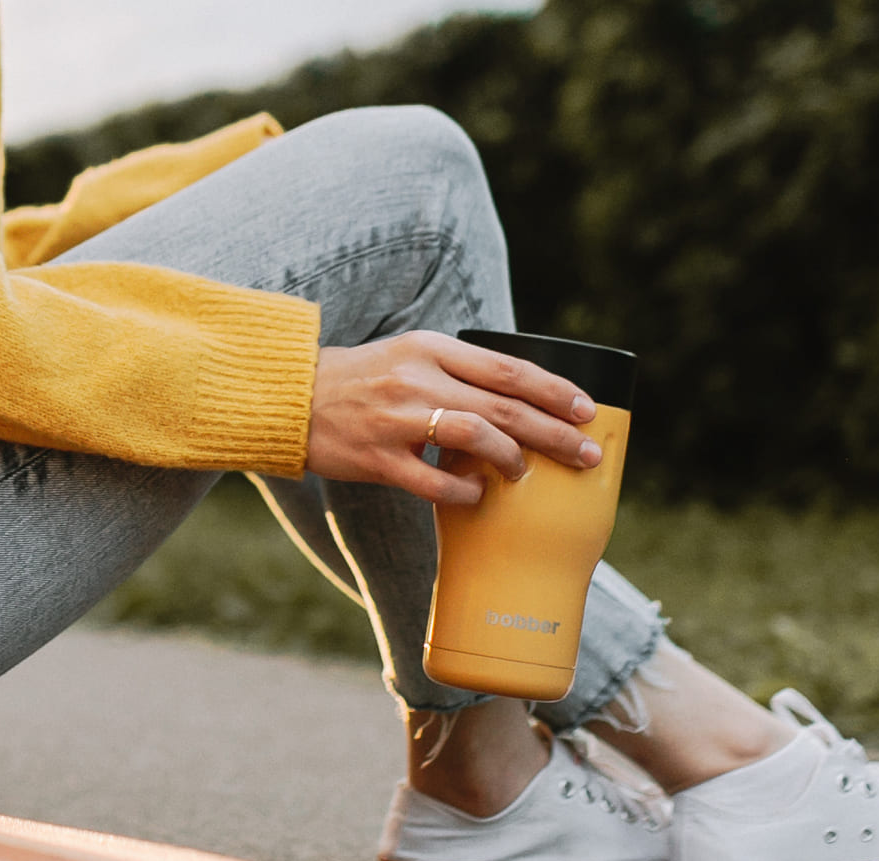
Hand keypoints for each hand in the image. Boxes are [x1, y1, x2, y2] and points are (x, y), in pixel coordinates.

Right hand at [305, 331, 602, 504]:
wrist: (292, 398)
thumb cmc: (359, 380)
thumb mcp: (409, 355)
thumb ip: (458, 369)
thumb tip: (519, 396)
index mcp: (430, 348)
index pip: (508, 369)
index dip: (554, 391)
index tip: (586, 410)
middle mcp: (418, 379)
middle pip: (505, 405)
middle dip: (554, 432)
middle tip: (586, 453)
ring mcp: (396, 419)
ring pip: (476, 437)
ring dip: (513, 457)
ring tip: (525, 472)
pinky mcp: (377, 458)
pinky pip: (435, 482)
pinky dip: (465, 490)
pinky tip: (477, 493)